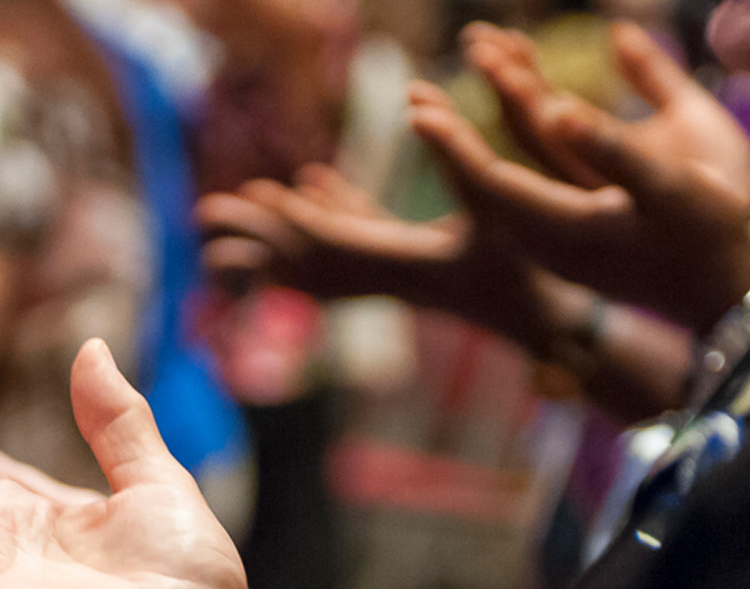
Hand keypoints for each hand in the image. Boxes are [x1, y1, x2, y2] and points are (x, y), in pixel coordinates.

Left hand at [197, 165, 603, 361]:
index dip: (292, 219)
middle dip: (254, 234)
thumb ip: (459, 153)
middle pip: (301, 257)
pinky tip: (310, 179)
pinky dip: (328, 211)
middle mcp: (383, 274)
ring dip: (274, 229)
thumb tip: (417, 102)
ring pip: (315, 254)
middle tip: (202, 211)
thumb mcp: (501, 204)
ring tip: (233, 200)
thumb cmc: (533, 269)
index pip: (333, 243)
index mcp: (402, 264)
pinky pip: (355, 238)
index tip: (255, 198)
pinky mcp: (406, 264)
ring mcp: (390, 273)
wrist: (547, 325)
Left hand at [410, 21, 749, 330]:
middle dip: (455, 127)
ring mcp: (558, 233)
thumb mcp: (670, 189)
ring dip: (497, 111)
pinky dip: (529, 121)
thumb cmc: (709, 236)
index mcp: (565, 229)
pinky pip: (537, 167)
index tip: (417, 110)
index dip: (452, 145)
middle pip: (490, 170)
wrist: (729, 287)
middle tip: (415, 89)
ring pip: (514, 164)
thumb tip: (557, 109)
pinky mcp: (573, 223)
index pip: (491, 182)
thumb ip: (615, 150)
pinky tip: (528, 84)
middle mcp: (549, 236)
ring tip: (478, 60)